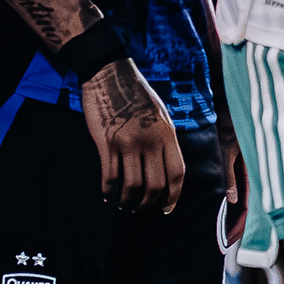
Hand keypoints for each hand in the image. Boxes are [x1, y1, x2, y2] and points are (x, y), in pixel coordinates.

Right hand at [81, 59, 188, 214]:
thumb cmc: (137, 95)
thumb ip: (166, 140)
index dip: (174, 195)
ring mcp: (127, 143)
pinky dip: (109, 190)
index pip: (177, 173)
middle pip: (155, 185)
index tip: (167, 207)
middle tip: (141, 208)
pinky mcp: (106, 143)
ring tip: (124, 204)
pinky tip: (108, 194)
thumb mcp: (162, 115)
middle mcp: (151, 141)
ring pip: (132, 185)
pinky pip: (110, 175)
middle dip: (148, 202)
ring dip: (128, 200)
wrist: (109, 75)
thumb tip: (167, 166)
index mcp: (168, 135)